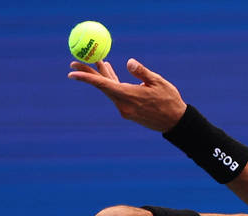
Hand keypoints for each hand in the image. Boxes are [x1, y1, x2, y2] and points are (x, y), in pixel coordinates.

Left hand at [68, 58, 186, 131]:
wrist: (176, 122)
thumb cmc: (169, 101)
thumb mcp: (158, 83)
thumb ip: (142, 72)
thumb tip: (129, 62)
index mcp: (129, 96)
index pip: (103, 85)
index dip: (86, 77)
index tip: (71, 71)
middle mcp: (123, 105)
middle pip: (101, 87)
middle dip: (88, 74)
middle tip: (74, 62)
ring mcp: (125, 110)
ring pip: (110, 90)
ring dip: (103, 76)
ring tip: (97, 61)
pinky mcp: (129, 112)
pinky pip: (117, 95)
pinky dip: (112, 83)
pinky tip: (110, 72)